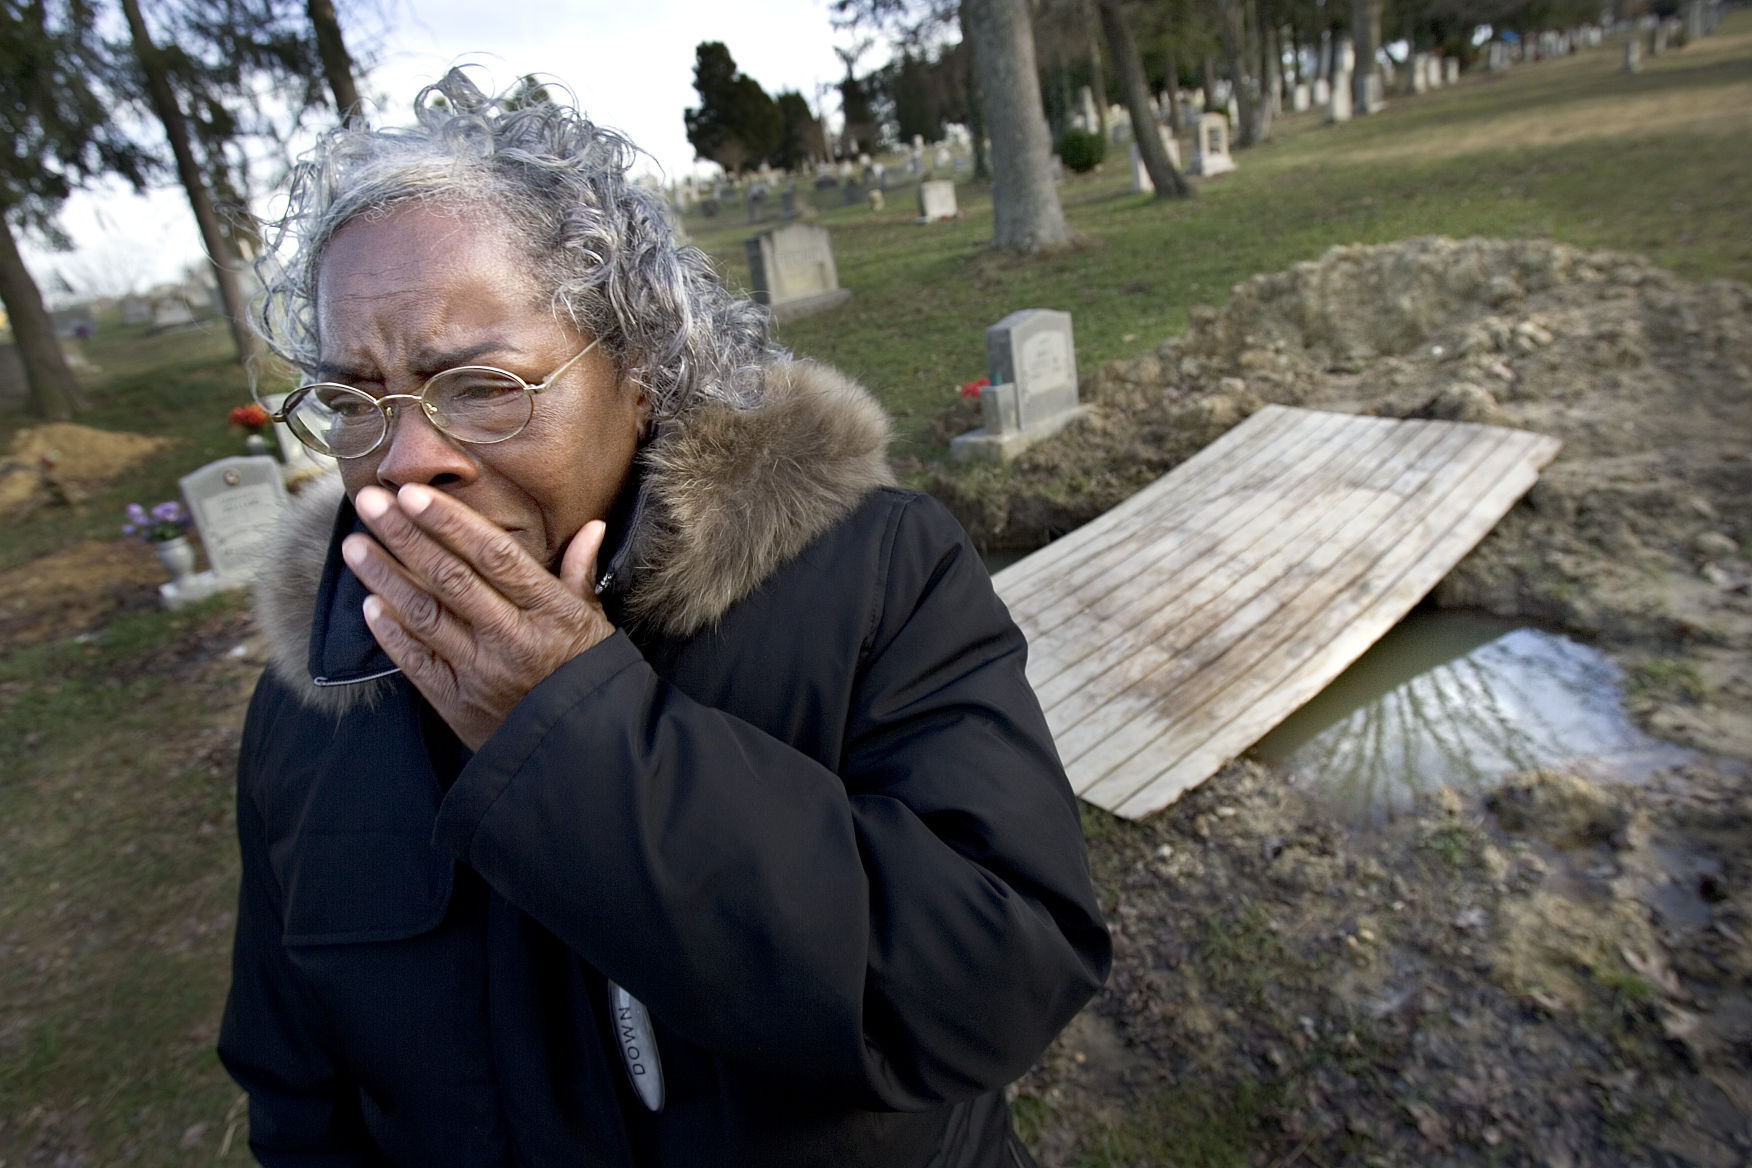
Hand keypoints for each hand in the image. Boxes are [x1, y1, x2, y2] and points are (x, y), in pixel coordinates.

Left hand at [342, 484, 614, 749]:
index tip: (413, 495)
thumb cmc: (586, 675)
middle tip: (368, 503)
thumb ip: (581, 574)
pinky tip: (368, 603)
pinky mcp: (457, 703)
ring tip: (354, 545)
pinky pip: (415, 661)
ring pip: (424, 615)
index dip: (450, 522)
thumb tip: (592, 527)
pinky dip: (390, 631)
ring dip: (383, 577)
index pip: (494, 555)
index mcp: (549, 612)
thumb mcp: (593, 623)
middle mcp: (513, 639)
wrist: (577, 748)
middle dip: (404, 536)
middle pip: (450, 577)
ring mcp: (481, 672)